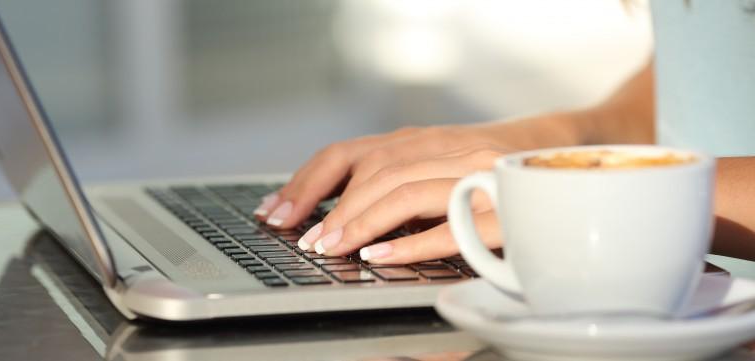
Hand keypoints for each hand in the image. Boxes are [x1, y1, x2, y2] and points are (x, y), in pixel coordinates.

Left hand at [296, 146, 505, 263]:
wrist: (555, 155)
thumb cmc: (482, 166)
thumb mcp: (431, 160)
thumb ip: (388, 176)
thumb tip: (324, 212)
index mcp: (418, 139)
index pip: (348, 153)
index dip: (307, 183)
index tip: (277, 213)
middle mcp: (446, 149)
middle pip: (376, 174)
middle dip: (334, 211)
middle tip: (309, 243)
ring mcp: (476, 175)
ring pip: (407, 192)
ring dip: (363, 223)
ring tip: (335, 249)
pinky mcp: (504, 209)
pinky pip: (451, 226)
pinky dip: (410, 244)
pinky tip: (380, 257)